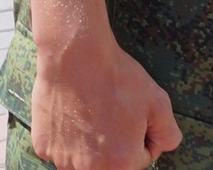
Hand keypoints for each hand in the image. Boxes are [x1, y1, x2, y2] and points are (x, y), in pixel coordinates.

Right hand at [30, 31, 182, 169]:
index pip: (140, 159)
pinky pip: (60, 148)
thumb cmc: (117, 78)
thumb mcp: (159, 103)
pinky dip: (65, 135)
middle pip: (110, 163)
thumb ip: (169, 135)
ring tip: (89, 110)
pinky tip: (69, 111)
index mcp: (121, 164)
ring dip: (88, 143)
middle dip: (114, 142)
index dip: (139, 133)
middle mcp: (90, 169)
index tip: (131, 112)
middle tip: (109, 111)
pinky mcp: (43, 146)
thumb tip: (159, 147)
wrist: (75, 54)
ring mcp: (63, 159)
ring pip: (83, 158)